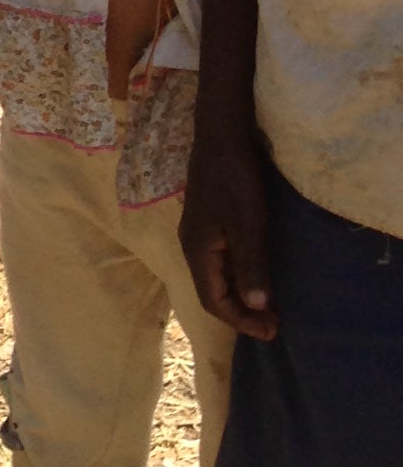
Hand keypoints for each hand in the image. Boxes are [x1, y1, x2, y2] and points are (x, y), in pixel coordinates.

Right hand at [182, 121, 276, 338]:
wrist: (221, 136)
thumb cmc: (234, 181)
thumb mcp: (248, 226)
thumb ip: (251, 267)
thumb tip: (257, 307)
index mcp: (197, 251)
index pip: (213, 301)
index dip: (241, 321)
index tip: (272, 331)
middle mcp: (191, 247)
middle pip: (212, 292)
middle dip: (242, 312)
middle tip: (275, 323)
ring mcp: (198, 234)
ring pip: (216, 277)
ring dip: (242, 296)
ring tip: (271, 306)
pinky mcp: (208, 223)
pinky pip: (220, 262)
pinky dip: (239, 277)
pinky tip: (257, 275)